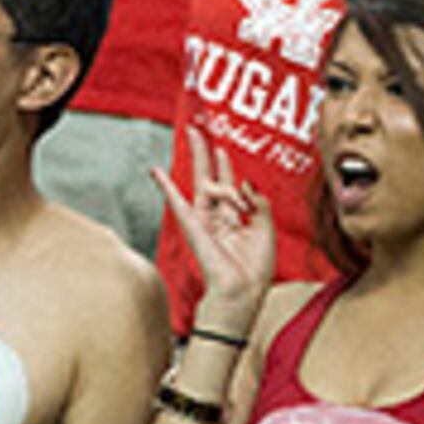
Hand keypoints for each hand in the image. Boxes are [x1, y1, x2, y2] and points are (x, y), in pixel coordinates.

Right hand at [156, 123, 274, 333]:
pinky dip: (167, 187)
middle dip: (206, 153)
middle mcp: (217, 216)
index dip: (227, 166)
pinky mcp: (194, 228)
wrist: (242, 293)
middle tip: (200, 129)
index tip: (222, 146)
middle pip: (210, 177)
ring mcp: (204, 220)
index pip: (230, 186)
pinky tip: (157, 172)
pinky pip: (179, 203)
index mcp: (235, 219)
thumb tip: (247, 183)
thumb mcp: (266, 232)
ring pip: (201, 182)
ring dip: (198, 157)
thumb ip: (259, 205)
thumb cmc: (254, 271)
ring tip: (193, 133)